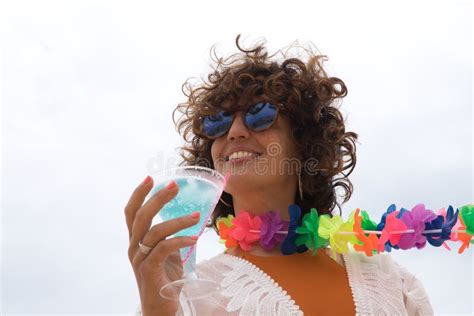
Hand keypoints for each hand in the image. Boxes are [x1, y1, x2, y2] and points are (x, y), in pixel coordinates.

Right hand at [125, 176, 199, 315]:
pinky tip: (194, 237)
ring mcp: (140, 259)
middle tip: (174, 186)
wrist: (160, 309)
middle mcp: (134, 248)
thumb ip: (170, 237)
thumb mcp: (168, 253)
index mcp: (136, 241)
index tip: (150, 178)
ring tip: (197, 216)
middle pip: (141, 216)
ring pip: (155, 231)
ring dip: (178, 221)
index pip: (131, 213)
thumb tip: (190, 217)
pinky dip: (181, 240)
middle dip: (158, 198)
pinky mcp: (150, 270)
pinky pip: (164, 248)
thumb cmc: (165, 280)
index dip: (138, 194)